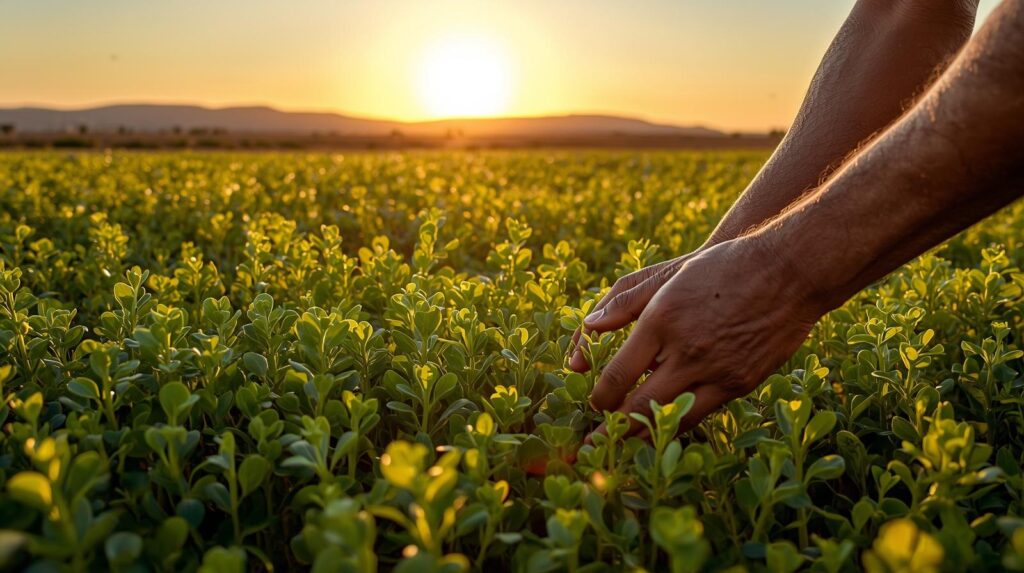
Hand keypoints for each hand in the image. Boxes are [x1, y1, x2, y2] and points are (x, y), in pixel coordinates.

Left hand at [583, 237, 821, 441]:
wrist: (789, 271)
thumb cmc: (723, 267)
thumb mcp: (669, 276)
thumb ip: (624, 303)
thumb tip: (588, 326)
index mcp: (661, 320)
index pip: (618, 375)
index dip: (600, 398)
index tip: (594, 403)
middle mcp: (685, 350)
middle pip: (640, 406)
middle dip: (614, 428)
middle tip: (596, 440)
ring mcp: (716, 369)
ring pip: (671, 418)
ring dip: (645, 434)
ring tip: (627, 441)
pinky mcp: (741, 382)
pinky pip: (702, 413)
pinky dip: (680, 423)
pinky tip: (667, 426)